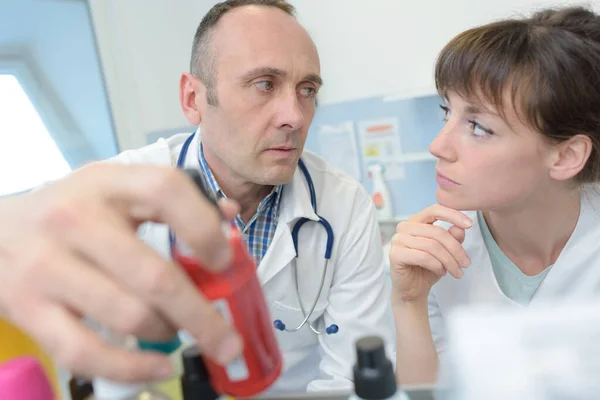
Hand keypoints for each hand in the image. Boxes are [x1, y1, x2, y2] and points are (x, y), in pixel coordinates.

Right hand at [0, 163, 241, 381]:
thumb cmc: (72, 212)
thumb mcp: (117, 191)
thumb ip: (173, 200)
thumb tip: (229, 217)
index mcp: (107, 183)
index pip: (166, 191)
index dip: (204, 228)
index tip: (224, 261)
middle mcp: (74, 220)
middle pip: (154, 275)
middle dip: (202, 316)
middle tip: (230, 340)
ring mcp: (46, 266)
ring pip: (128, 316)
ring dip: (167, 333)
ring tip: (178, 334)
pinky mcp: (27, 309)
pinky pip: (85, 352)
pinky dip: (130, 368)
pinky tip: (158, 367)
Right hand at [389, 204, 471, 302]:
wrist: (413, 290)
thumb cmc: (429, 268)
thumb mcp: (446, 251)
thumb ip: (453, 238)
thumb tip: (460, 227)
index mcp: (416, 221)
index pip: (435, 210)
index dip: (453, 215)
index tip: (470, 224)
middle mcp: (405, 227)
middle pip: (437, 232)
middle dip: (456, 249)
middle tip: (466, 264)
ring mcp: (398, 240)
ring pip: (432, 246)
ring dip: (449, 261)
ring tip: (456, 272)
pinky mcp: (395, 254)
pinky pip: (422, 256)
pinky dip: (437, 265)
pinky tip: (441, 272)